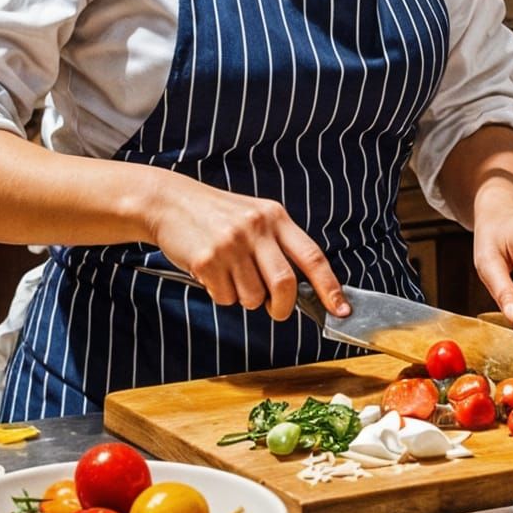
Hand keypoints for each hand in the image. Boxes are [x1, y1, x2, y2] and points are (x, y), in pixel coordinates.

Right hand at [144, 175, 349, 323]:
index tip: (341, 310)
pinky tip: (211, 273)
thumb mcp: (255, 217)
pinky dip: (221, 294)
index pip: (312, 256)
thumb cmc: (217, 215)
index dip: (330, 287)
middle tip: (275, 310)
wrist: (171, 202)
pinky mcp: (207, 260)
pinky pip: (225, 297)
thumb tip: (302, 289)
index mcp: (275, 217)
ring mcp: (231, 244)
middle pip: (285, 284)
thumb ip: (278, 246)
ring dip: (244, 298)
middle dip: (282, 307)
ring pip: (252, 297)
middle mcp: (256, 228)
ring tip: (230, 275)